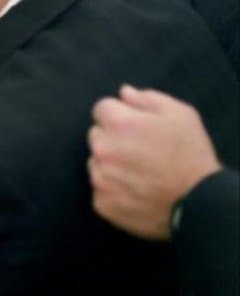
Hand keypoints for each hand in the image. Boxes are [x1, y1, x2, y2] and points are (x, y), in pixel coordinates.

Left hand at [88, 85, 220, 240]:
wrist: (199, 201)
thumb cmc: (191, 154)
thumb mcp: (180, 115)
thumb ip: (147, 99)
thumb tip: (124, 92)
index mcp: (119, 123)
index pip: (102, 108)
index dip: (120, 114)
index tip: (135, 126)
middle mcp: (102, 149)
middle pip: (96, 135)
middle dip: (113, 138)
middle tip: (139, 150)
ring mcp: (99, 178)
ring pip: (96, 163)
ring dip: (110, 164)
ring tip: (139, 172)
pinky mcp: (101, 203)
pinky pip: (100, 189)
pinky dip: (113, 189)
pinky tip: (135, 191)